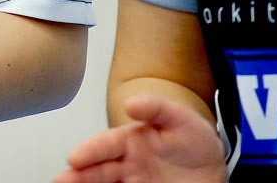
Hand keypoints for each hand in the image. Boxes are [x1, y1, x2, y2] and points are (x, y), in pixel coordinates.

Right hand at [54, 93, 228, 182]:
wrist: (215, 172)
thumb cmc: (195, 142)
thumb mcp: (181, 118)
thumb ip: (157, 107)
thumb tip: (131, 103)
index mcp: (132, 140)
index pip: (105, 145)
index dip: (89, 150)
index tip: (75, 158)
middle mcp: (128, 164)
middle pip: (97, 170)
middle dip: (77, 175)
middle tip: (61, 180)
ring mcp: (134, 182)